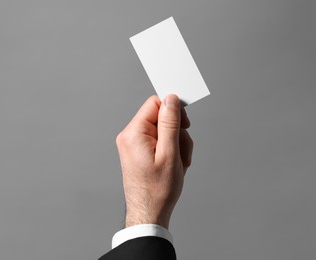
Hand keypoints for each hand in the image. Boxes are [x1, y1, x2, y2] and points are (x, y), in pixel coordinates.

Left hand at [115, 94, 192, 228]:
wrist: (149, 213)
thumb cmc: (158, 189)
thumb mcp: (170, 153)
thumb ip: (170, 123)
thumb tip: (171, 99)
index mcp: (134, 133)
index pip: (155, 103)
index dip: (174, 111)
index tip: (186, 124)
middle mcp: (129, 136)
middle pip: (160, 117)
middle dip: (177, 132)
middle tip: (183, 151)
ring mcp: (133, 144)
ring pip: (163, 130)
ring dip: (177, 144)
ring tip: (179, 163)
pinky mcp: (138, 152)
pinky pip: (158, 141)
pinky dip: (170, 150)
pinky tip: (174, 165)